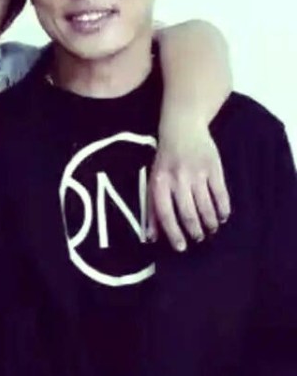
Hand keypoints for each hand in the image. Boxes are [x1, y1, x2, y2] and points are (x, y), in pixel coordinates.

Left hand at [148, 119, 230, 250]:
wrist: (183, 128)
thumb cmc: (165, 159)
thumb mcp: (153, 179)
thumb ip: (152, 208)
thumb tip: (151, 237)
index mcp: (160, 182)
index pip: (166, 214)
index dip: (174, 233)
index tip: (181, 247)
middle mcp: (178, 179)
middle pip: (189, 213)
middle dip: (195, 231)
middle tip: (199, 239)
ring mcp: (197, 173)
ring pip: (206, 207)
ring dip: (210, 223)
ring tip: (211, 230)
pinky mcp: (214, 168)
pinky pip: (221, 195)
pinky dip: (223, 209)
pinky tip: (223, 216)